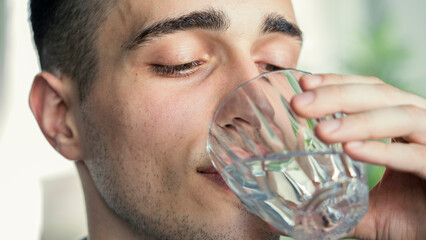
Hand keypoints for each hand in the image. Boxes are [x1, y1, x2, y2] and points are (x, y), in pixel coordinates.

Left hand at [291, 74, 425, 239]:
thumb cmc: (413, 216)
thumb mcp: (371, 204)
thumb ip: (341, 201)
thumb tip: (301, 208)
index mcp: (404, 124)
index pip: (371, 90)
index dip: (338, 83)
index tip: (305, 83)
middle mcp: (423, 125)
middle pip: (381, 95)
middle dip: (337, 95)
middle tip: (300, 103)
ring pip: (401, 117)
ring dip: (358, 121)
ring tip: (321, 131)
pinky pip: (415, 156)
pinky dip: (382, 151)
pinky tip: (351, 150)